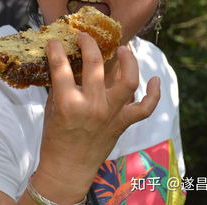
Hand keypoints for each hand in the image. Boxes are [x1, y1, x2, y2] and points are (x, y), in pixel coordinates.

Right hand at [32, 32, 159, 202]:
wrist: (68, 169)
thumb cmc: (55, 138)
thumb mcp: (51, 108)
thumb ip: (60, 85)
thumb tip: (64, 60)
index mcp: (67, 103)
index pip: (61, 66)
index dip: (56, 49)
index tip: (55, 42)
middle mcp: (92, 106)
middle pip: (95, 64)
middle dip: (89, 44)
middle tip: (86, 37)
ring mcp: (110, 115)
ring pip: (129, 80)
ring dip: (129, 60)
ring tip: (124, 48)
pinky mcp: (123, 123)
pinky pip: (145, 108)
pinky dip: (154, 94)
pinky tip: (155, 80)